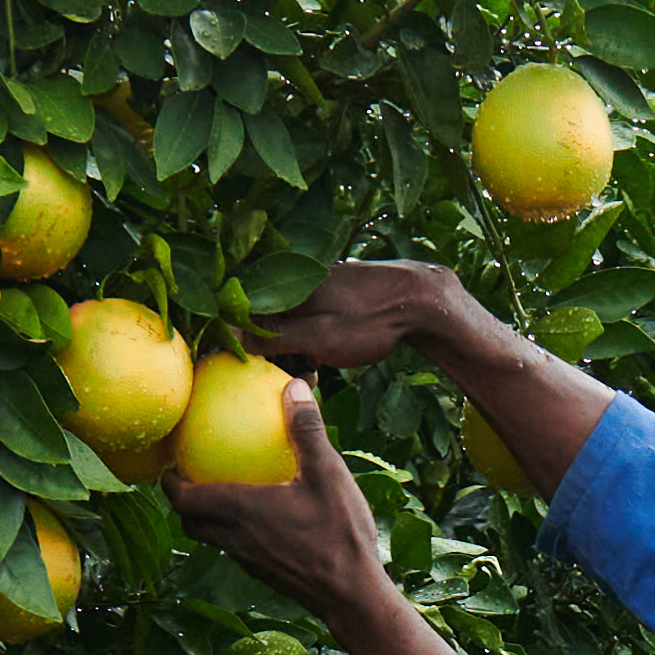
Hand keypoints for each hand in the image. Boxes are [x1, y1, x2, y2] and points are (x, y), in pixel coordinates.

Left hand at [166, 368, 402, 630]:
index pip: (183, 498)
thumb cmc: (338, 534)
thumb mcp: (328, 474)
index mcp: (239, 511)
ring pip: (211, 537)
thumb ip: (306, 431)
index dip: (169, 480)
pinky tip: (263, 516)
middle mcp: (234, 538)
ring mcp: (248, 560)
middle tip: (190, 474)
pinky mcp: (265, 573)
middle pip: (190, 521)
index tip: (170, 461)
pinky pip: (236, 547)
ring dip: (206, 517)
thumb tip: (293, 386)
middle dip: (181, 499)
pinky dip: (234, 530)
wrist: (353, 597)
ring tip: (221, 493)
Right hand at [255, 257, 483, 374]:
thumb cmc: (371, 321)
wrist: (422, 300)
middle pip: (265, 319)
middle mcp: (294, 279)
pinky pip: (307, 317)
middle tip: (300, 375)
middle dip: (275, 351)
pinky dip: (311, 338)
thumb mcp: (319, 338)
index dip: (247, 346)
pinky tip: (326, 357)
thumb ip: (275, 337)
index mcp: (285, 285)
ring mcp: (314, 284)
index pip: (244, 315)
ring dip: (294, 348)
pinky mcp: (331, 292)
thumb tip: (232, 337)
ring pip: (289, 321)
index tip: (263, 371)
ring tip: (315, 370)